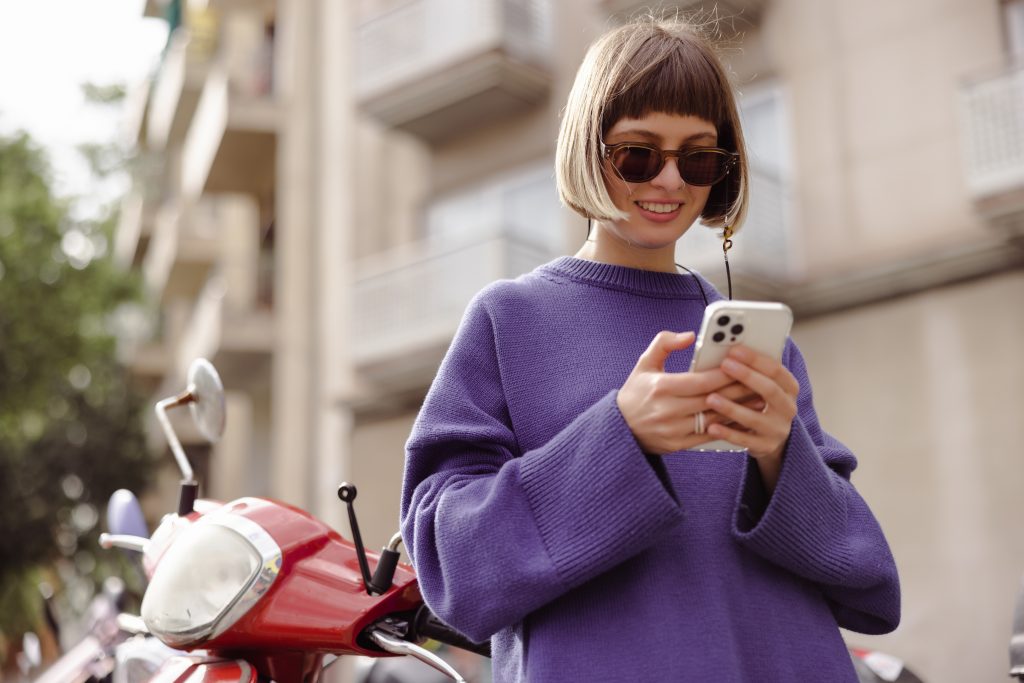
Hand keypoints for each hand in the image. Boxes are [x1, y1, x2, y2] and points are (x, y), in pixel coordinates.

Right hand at [617, 331, 757, 454]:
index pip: (702, 381)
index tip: (742, 366)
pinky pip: (708, 435)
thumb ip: (664, 343)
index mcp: (661, 388)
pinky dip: (727, 427)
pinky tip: (741, 418)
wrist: (619, 428)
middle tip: (759, 381)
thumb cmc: (635, 393)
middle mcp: (668, 410)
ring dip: (737, 410)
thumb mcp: (644, 364)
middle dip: (738, 390)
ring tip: (757, 399)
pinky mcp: (677, 444)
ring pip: (714, 419)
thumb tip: (689, 335)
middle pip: (712, 400)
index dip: (725, 374)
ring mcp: (673, 430)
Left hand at [703, 344, 799, 469]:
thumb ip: (753, 371)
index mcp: (789, 388)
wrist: (770, 438)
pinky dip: (727, 433)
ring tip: (710, 398)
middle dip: (746, 376)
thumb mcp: (763, 386)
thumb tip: (729, 350)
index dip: (756, 359)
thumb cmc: (759, 403)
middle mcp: (788, 408)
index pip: (777, 370)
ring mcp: (777, 429)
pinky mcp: (765, 446)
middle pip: (769, 390)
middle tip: (725, 365)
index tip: (735, 350)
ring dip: (731, 407)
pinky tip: (711, 427)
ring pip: (754, 417)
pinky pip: (744, 440)